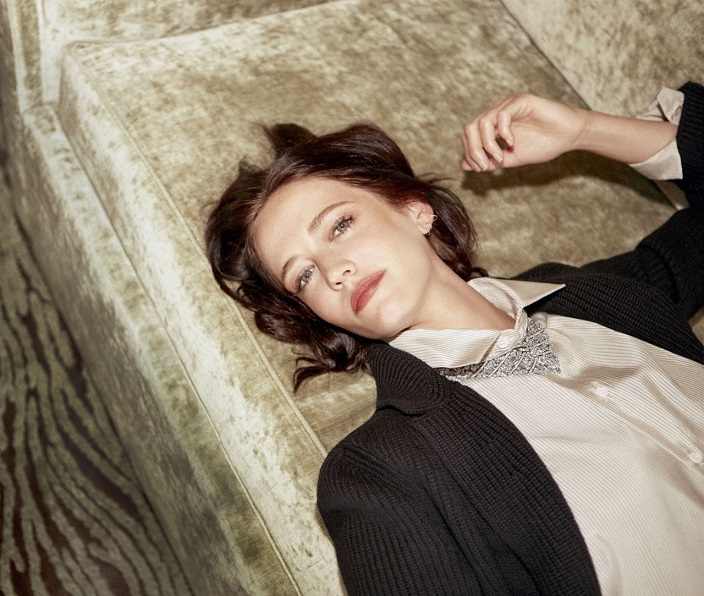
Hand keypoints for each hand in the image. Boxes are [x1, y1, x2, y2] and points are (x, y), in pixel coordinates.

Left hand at [461, 94, 587, 171]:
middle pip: (470, 127)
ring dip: (487, 144)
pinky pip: (502, 115)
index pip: (469, 135)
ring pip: (483, 122)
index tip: (482, 169)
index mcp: (492, 124)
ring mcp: (508, 105)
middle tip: (485, 166)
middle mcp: (496, 112)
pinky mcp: (521, 101)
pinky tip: (512, 143)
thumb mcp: (511, 158)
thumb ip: (489, 161)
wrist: (568, 136)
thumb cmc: (543, 145)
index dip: (470, 153)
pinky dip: (503, 132)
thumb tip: (464, 165)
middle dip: (474, 150)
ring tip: (500, 157)